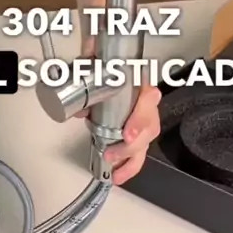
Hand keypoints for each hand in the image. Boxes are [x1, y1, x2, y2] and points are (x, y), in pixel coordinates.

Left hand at [78, 35, 161, 185]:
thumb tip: (82, 66)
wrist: (107, 61)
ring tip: (115, 171)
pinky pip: (138, 151)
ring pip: (146, 142)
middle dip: (131, 146)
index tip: (128, 132)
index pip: (150, 99)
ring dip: (130, 160)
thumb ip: (89, 59)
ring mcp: (142, 118)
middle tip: (113, 153)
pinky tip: (118, 176)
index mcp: (139, 82)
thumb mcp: (97, 56)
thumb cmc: (107, 61)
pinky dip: (129, 166)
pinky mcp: (134, 132)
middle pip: (150, 127)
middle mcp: (144, 102)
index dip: (140, 118)